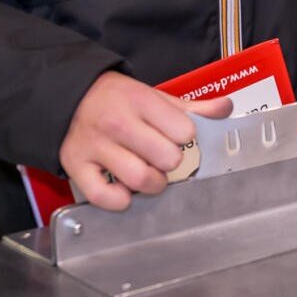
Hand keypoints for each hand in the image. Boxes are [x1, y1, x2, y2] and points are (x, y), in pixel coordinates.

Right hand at [59, 71, 232, 210]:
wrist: (71, 97)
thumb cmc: (118, 100)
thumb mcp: (155, 96)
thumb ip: (192, 107)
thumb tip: (225, 109)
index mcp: (141, 101)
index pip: (184, 131)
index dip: (186, 138)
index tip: (178, 138)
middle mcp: (118, 123)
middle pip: (166, 158)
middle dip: (172, 163)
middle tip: (164, 159)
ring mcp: (95, 146)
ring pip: (139, 179)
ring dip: (152, 184)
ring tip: (151, 175)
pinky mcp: (76, 166)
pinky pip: (103, 196)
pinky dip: (119, 200)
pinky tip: (125, 190)